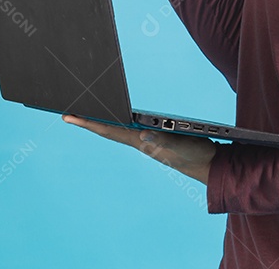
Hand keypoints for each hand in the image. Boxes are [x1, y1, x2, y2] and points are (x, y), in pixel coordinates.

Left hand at [62, 115, 216, 184]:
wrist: (211, 165)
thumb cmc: (197, 155)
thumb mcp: (181, 145)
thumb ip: (162, 140)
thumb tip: (142, 134)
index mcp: (142, 141)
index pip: (109, 130)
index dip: (88, 122)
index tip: (69, 116)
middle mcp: (140, 141)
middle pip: (108, 129)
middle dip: (88, 120)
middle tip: (68, 112)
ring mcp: (147, 140)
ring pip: (118, 128)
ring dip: (100, 121)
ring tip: (84, 114)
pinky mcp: (156, 137)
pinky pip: (130, 127)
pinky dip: (117, 120)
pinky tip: (115, 118)